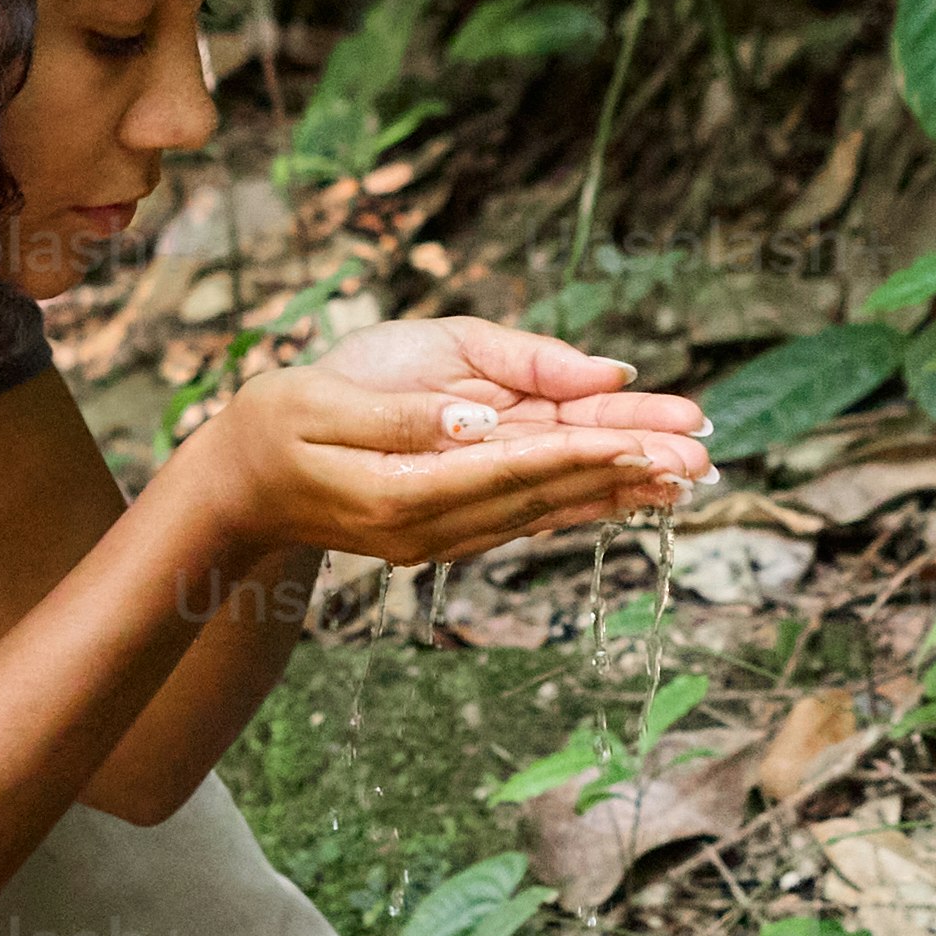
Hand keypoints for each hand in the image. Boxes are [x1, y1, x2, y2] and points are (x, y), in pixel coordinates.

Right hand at [177, 315, 711, 570]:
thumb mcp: (319, 403)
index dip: (580, 448)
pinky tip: (627, 490)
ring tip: (687, 478)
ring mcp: (442, 532)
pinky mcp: (447, 525)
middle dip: (625, 473)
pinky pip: (527, 513)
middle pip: (546, 493)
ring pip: (546, 508)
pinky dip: (582, 500)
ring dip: (617, 490)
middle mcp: (433, 523)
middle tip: (700, 459)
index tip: (643, 436)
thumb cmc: (270, 427)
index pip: (510, 466)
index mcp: (403, 491)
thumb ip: (401, 416)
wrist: (235, 486)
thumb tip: (476, 420)